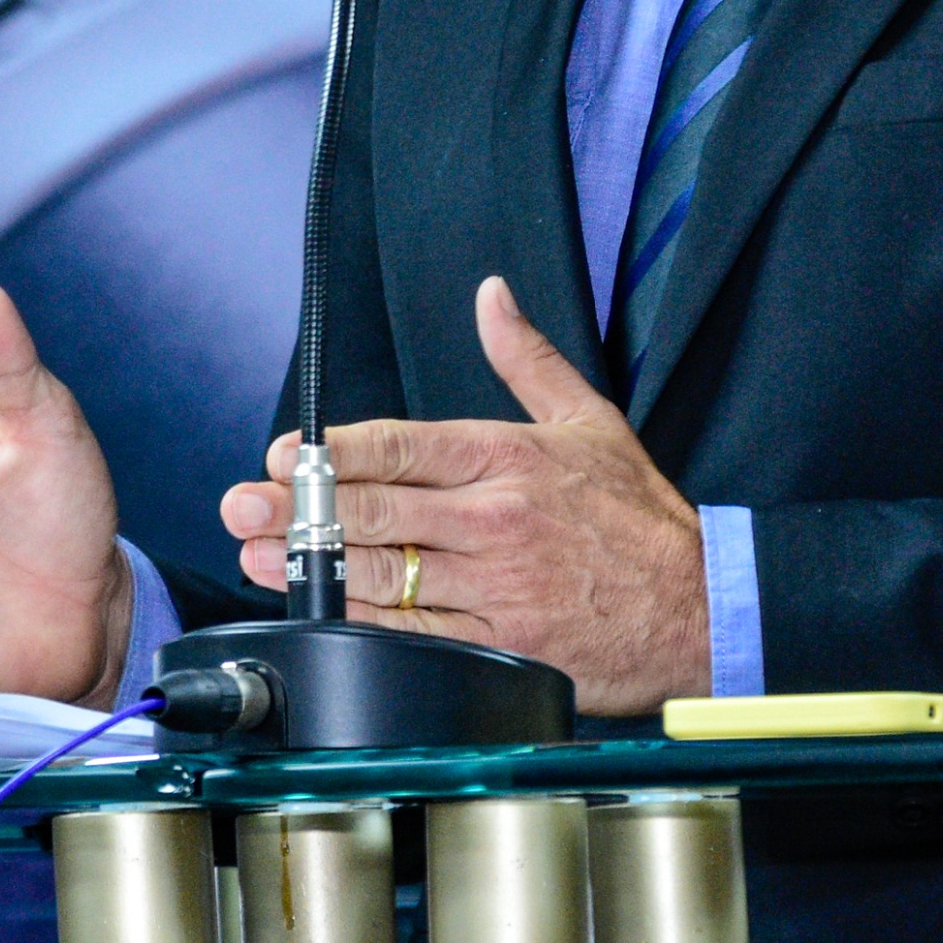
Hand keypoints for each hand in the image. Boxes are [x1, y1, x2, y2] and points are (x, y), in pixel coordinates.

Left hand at [220, 276, 709, 714]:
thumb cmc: (641, 518)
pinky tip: (325, 615)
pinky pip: (416, 636)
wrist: (701, 608)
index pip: (399, 444)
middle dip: (296, 508)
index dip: (330, 450)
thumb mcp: (591, 419)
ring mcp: (495, 588)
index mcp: (508, 458)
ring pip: (382, 575)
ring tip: (260, 559)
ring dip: (311, 568)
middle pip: (373, 509)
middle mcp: (494, 519)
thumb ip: (527, 358)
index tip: (284, 453)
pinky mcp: (501, 646)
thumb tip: (491, 296)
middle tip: (242, 505)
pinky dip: (365, 627)